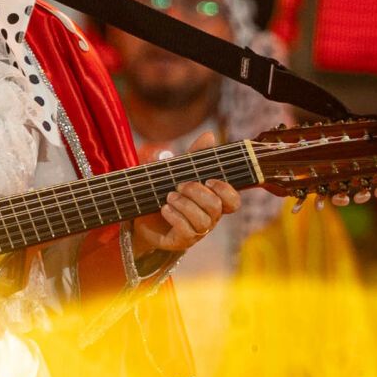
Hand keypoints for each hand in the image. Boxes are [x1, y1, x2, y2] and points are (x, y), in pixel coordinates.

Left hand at [133, 128, 241, 253]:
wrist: (142, 216)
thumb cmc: (167, 192)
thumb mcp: (180, 171)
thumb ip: (196, 156)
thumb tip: (210, 135)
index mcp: (214, 202)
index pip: (234, 201)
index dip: (225, 190)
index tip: (208, 179)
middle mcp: (210, 218)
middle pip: (216, 207)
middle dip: (197, 192)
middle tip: (180, 185)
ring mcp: (198, 232)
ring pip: (202, 220)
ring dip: (184, 204)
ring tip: (169, 196)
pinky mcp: (182, 241)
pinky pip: (187, 231)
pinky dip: (175, 216)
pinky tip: (165, 208)